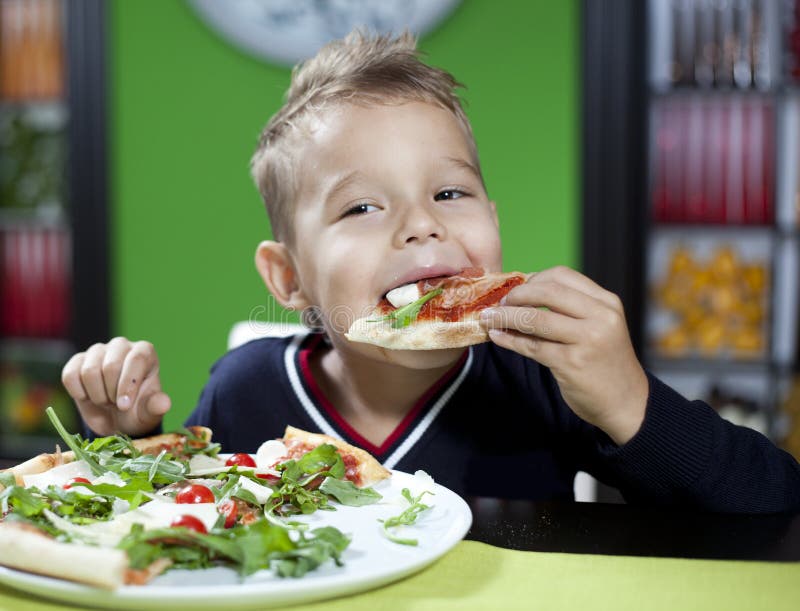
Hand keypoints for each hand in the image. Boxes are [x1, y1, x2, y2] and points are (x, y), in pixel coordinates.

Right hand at [61, 337, 170, 436]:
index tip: (124, 406)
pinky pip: (70, 375)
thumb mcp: (149, 413)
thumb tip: (164, 404)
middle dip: (112, 393)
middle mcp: (122, 346)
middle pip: (111, 366)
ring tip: (105, 401)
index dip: (128, 385)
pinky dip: (78, 392)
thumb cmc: (136, 411)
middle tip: (116, 404)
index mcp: (145, 352)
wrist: (114, 419)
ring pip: (89, 370)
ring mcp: (98, 351)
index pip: (136, 360)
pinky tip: (88, 397)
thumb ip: (156, 407)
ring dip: (96, 395)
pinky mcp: (78, 360)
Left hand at [480, 266, 648, 445]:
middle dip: (516, 295)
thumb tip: (522, 294)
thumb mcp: (599, 326)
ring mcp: (587, 340)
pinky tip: (497, 337)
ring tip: (488, 318)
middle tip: (500, 303)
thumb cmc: (606, 362)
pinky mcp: (572, 363)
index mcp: (606, 302)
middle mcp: (601, 317)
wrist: (627, 403)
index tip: (515, 289)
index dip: (532, 279)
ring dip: (505, 317)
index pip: (562, 276)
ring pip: (535, 319)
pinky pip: (531, 346)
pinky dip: (509, 340)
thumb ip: (570, 309)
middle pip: (547, 292)